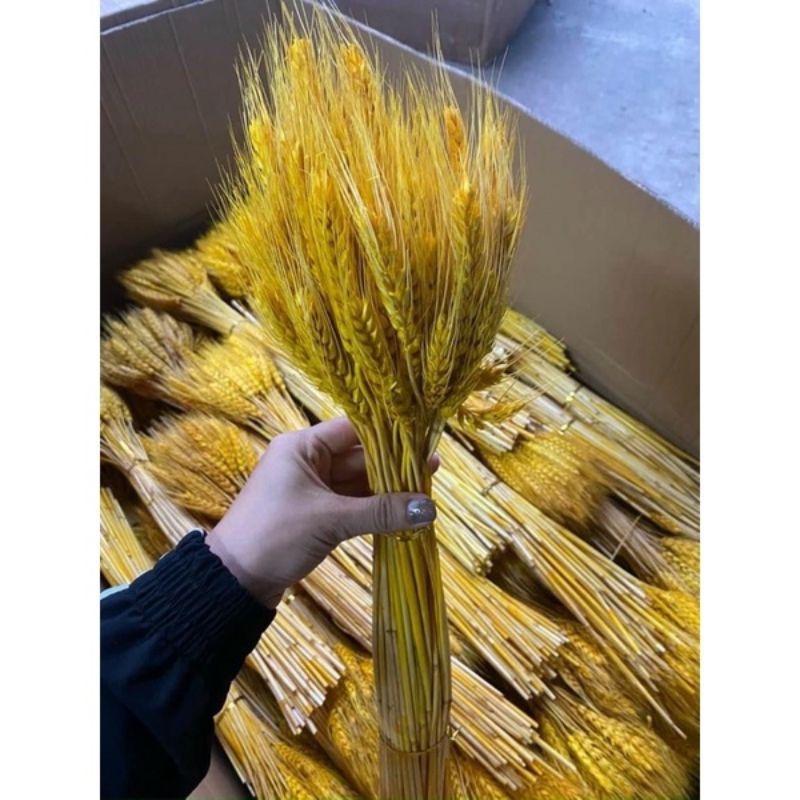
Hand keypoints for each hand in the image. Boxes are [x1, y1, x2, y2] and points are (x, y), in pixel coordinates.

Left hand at [207, 417, 437, 606]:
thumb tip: (429, 509)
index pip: (353, 429)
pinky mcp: (315, 513)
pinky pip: (351, 503)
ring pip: (357, 482)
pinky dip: (373, 508)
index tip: (421, 439)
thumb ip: (381, 511)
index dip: (388, 434)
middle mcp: (307, 461)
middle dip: (393, 466)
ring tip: (424, 491)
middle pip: (359, 456)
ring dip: (386, 490)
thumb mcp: (330, 520)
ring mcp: (311, 488)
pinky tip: (401, 511)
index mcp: (301, 447)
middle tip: (432, 469)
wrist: (235, 580)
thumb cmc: (275, 535)